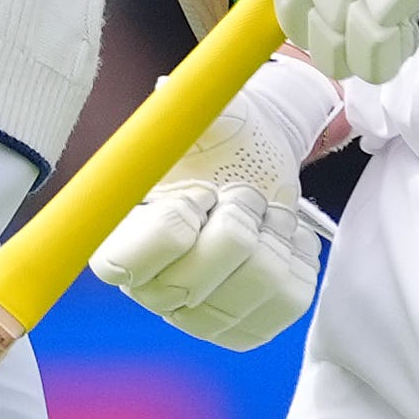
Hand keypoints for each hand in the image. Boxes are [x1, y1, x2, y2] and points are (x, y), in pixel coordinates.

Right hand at [88, 54, 340, 348]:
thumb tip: (166, 90)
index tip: (201, 190)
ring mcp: (198, 317)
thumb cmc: (218, 144)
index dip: (173, 225)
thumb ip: (179, 112)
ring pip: (253, 288)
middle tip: (244, 192)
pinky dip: (298, 260)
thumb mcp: (197, 121)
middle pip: (197, 280)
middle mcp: (150, 290)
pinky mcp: (245, 328)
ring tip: (266, 212)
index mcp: (119, 240)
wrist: (255, 166)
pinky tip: (285, 238)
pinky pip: (288, 303)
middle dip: (238, 220)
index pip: (125, 263)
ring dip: (273, 236)